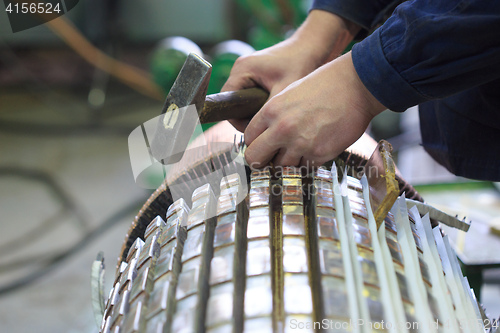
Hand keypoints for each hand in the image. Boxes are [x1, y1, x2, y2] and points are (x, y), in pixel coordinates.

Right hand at [222, 10, 359, 131]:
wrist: (311, 46)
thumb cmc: (300, 63)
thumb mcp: (284, 91)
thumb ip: (268, 111)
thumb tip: (260, 132)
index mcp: (242, 69)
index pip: (227, 101)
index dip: (237, 119)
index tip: (254, 130)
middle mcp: (240, 68)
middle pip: (232, 102)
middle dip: (245, 117)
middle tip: (264, 127)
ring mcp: (246, 70)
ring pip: (240, 100)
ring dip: (252, 111)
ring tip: (269, 119)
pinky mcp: (254, 74)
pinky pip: (248, 94)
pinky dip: (257, 104)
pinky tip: (272, 110)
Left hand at [244, 52, 386, 167]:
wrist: (355, 85)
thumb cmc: (324, 85)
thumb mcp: (289, 94)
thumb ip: (274, 116)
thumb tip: (266, 137)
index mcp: (270, 111)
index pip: (248, 138)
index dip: (255, 143)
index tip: (263, 146)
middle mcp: (281, 130)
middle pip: (255, 158)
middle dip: (262, 160)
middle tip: (272, 158)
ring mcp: (300, 144)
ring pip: (280, 167)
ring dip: (288, 162)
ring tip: (300, 149)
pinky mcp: (319, 154)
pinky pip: (304, 168)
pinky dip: (308, 163)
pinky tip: (316, 148)